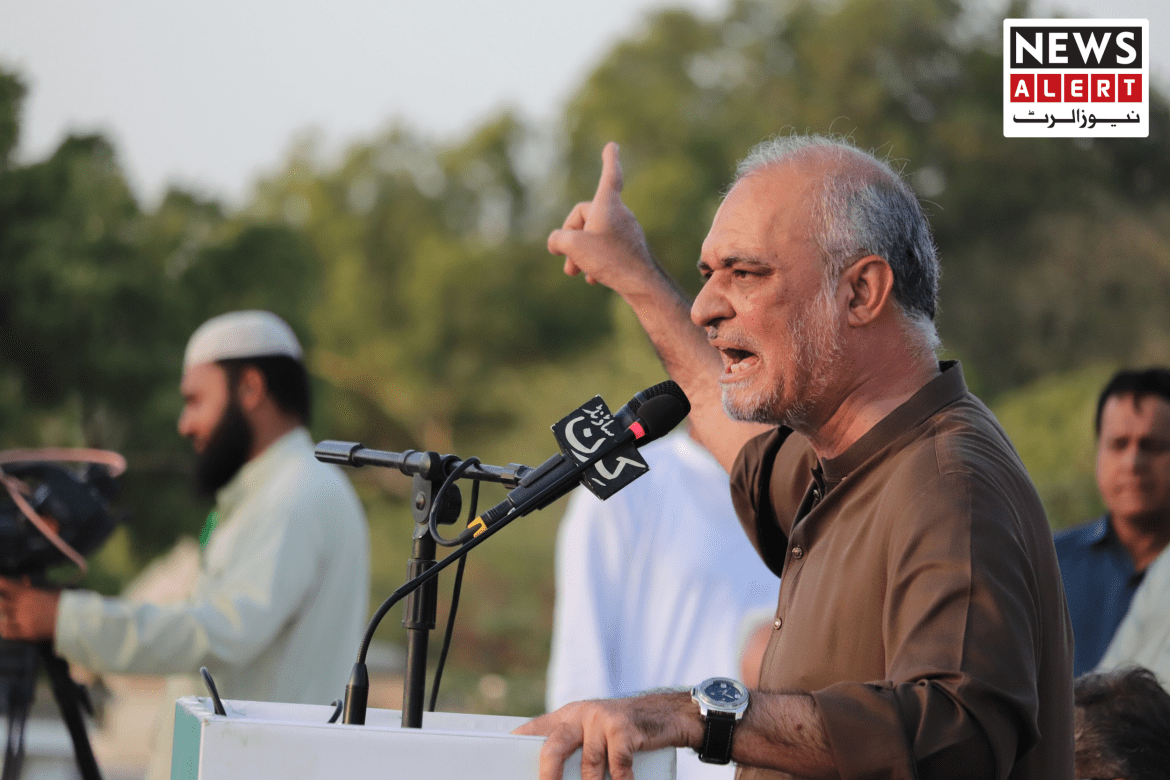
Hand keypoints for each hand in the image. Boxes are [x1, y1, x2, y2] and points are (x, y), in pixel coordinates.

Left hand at [0, 576, 60, 640]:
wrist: (74, 619)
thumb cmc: (64, 602)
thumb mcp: (49, 590)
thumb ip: (32, 588)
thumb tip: (23, 580)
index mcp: (27, 593)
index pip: (6, 585)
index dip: (1, 582)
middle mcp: (21, 606)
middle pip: (1, 603)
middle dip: (2, 602)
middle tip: (4, 602)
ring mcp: (22, 620)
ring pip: (2, 619)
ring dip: (4, 617)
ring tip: (7, 616)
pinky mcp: (26, 633)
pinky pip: (8, 633)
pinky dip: (6, 630)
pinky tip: (6, 628)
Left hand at [513, 691, 699, 779]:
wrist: (663, 714)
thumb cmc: (622, 733)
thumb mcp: (593, 733)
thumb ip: (573, 748)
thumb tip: (549, 774)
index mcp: (567, 717)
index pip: (533, 729)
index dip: (517, 745)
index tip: (504, 766)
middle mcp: (581, 714)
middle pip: (554, 745)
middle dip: (548, 775)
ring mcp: (603, 719)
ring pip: (588, 763)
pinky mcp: (624, 728)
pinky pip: (617, 763)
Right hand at [548, 143, 656, 292]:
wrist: (642, 284)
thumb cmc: (610, 260)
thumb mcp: (573, 246)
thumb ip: (558, 239)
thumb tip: (557, 241)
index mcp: (608, 204)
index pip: (610, 174)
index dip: (609, 159)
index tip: (612, 146)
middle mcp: (620, 214)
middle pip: (587, 216)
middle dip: (572, 237)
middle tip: (565, 258)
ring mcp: (627, 232)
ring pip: (596, 236)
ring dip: (581, 253)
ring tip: (573, 271)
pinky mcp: (630, 249)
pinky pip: (607, 248)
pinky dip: (596, 260)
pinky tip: (592, 278)